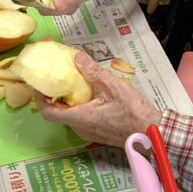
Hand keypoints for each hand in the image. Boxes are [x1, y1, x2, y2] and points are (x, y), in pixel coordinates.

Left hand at [37, 53, 161, 146]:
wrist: (153, 134)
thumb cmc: (134, 112)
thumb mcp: (114, 88)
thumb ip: (94, 72)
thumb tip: (76, 57)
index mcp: (80, 118)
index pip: (48, 111)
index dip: (40, 97)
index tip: (40, 80)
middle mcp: (80, 128)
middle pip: (57, 113)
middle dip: (52, 94)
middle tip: (53, 75)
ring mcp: (88, 132)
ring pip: (69, 115)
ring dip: (65, 99)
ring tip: (68, 79)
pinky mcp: (97, 132)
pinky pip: (79, 118)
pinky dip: (76, 104)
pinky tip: (86, 91)